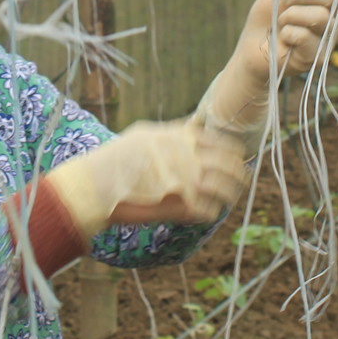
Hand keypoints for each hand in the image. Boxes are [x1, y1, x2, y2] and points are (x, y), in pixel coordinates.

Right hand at [48, 121, 246, 236]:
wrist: (94, 187)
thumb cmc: (115, 160)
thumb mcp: (143, 134)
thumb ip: (171, 131)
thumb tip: (194, 125)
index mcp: (177, 137)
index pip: (221, 142)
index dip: (234, 152)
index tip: (239, 159)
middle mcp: (184, 155)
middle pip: (228, 165)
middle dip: (239, 174)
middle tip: (243, 180)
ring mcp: (183, 180)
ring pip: (223, 188)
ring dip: (230, 194)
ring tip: (231, 198)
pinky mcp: (179, 205)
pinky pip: (209, 211)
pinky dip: (211, 212)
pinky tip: (209, 212)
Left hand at [236, 0, 337, 82]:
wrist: (250, 48)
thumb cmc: (267, 19)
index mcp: (327, 0)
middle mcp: (334, 18)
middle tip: (283, 3)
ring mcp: (328, 38)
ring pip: (321, 16)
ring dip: (291, 15)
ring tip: (281, 22)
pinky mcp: (318, 57)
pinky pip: (306, 36)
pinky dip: (288, 32)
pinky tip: (284, 38)